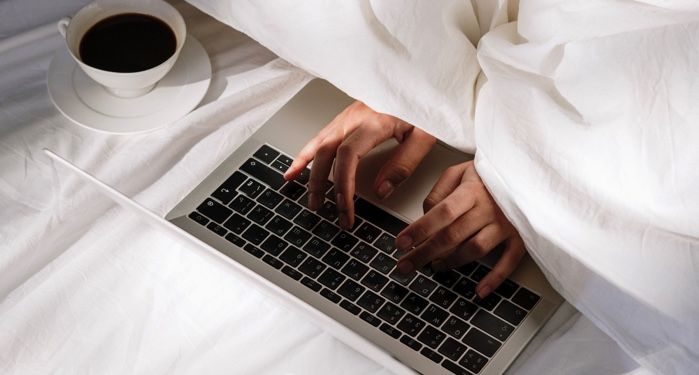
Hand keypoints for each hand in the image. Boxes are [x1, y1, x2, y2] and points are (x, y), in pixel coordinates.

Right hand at [284, 101, 435, 228]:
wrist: (418, 78)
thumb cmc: (423, 102)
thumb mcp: (425, 134)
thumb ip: (404, 163)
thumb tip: (382, 190)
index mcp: (374, 121)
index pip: (348, 156)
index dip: (342, 184)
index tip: (345, 206)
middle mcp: (355, 117)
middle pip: (326, 152)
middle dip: (321, 184)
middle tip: (325, 208)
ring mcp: (348, 115)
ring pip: (318, 144)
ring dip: (310, 172)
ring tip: (308, 195)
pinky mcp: (347, 117)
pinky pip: (320, 137)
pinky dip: (305, 154)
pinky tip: (296, 167)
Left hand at [395, 161, 524, 297]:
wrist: (528, 173)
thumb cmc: (488, 174)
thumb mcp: (459, 172)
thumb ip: (438, 193)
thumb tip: (424, 217)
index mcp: (471, 190)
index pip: (441, 212)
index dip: (420, 229)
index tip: (400, 243)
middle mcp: (489, 208)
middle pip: (452, 236)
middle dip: (425, 253)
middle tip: (405, 266)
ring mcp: (506, 224)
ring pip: (475, 250)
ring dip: (452, 262)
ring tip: (435, 266)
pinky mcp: (521, 236)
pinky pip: (509, 261)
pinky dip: (495, 278)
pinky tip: (479, 291)